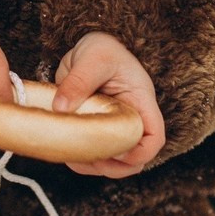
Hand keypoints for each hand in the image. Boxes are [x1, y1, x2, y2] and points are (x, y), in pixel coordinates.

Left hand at [50, 32, 165, 176]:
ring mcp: (115, 129)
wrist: (88, 49)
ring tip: (74, 158)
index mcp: (141, 103)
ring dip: (96, 166)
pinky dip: (83, 161)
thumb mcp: (93, 57)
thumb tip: (60, 108)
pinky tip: (69, 154)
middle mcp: (132, 120)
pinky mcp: (97, 132)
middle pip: (135, 159)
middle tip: (90, 159)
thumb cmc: (101, 49)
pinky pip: (96, 156)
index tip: (115, 151)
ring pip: (115, 163)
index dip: (139, 152)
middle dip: (114, 166)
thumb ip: (79, 81)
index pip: (154, 137)